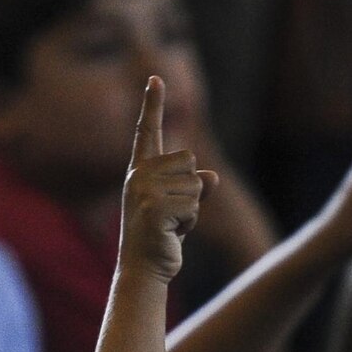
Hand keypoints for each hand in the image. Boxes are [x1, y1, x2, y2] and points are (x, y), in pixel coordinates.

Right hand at [121, 77, 216, 283]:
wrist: (143, 272)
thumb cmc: (160, 240)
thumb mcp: (181, 208)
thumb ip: (197, 188)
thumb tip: (212, 178)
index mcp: (141, 173)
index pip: (148, 132)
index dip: (153, 105)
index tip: (155, 78)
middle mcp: (139, 177)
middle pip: (190, 162)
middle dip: (192, 191)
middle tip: (170, 217)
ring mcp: (144, 191)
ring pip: (196, 183)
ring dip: (193, 209)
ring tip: (170, 226)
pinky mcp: (154, 207)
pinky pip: (194, 204)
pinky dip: (190, 222)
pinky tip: (171, 233)